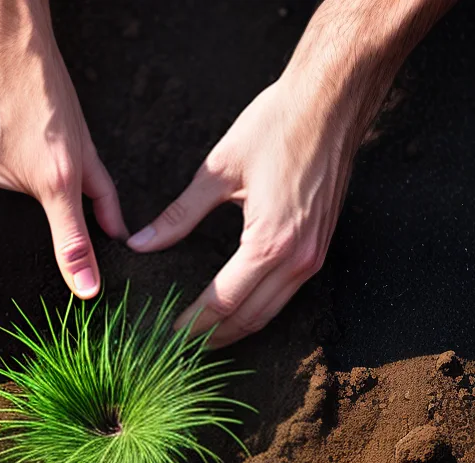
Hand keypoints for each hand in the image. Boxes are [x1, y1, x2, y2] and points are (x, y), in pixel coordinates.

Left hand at [126, 0, 454, 345]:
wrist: (335, 98)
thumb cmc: (278, 124)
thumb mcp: (217, 171)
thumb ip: (177, 216)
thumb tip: (140, 244)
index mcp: (269, 243)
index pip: (221, 303)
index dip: (190, 326)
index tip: (163, 338)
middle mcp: (296, 259)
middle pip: (246, 320)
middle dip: (209, 339)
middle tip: (175, 351)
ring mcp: (313, 257)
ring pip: (268, 314)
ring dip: (233, 331)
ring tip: (198, 340)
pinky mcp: (319, 249)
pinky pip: (284, 296)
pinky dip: (256, 311)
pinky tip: (232, 313)